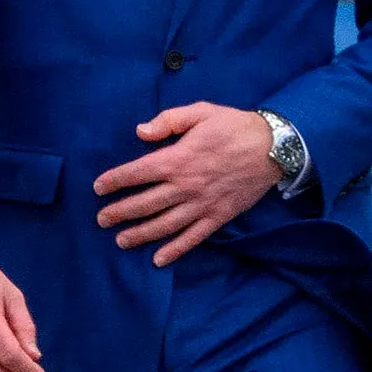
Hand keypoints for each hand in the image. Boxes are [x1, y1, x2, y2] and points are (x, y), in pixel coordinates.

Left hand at [94, 103, 282, 266]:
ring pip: (164, 225)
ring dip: (139, 234)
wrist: (273, 147)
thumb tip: (140, 132)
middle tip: (101, 220)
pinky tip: (158, 259)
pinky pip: (192, 237)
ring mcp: (201, 205)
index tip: (98, 188)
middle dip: (119, 212)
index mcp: (177, 159)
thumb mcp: (200, 112)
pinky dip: (175, 250)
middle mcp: (185, 186)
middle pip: (144, 204)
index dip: (114, 181)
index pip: (136, 173)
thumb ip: (168, 121)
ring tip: (121, 240)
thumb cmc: (234, 126)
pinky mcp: (218, 217)